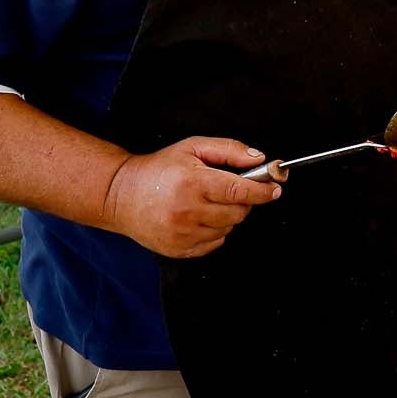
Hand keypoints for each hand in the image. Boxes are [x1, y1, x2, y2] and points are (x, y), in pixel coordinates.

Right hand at [101, 137, 280, 258]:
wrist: (121, 195)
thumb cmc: (159, 168)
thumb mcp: (193, 148)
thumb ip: (229, 150)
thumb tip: (259, 159)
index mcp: (193, 182)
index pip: (240, 191)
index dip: (263, 191)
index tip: (275, 189)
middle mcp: (188, 210)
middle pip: (238, 212)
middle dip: (243, 201)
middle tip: (229, 190)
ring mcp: (182, 233)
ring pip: (228, 229)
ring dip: (227, 216)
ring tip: (206, 202)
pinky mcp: (179, 249)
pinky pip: (214, 243)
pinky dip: (214, 231)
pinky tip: (197, 217)